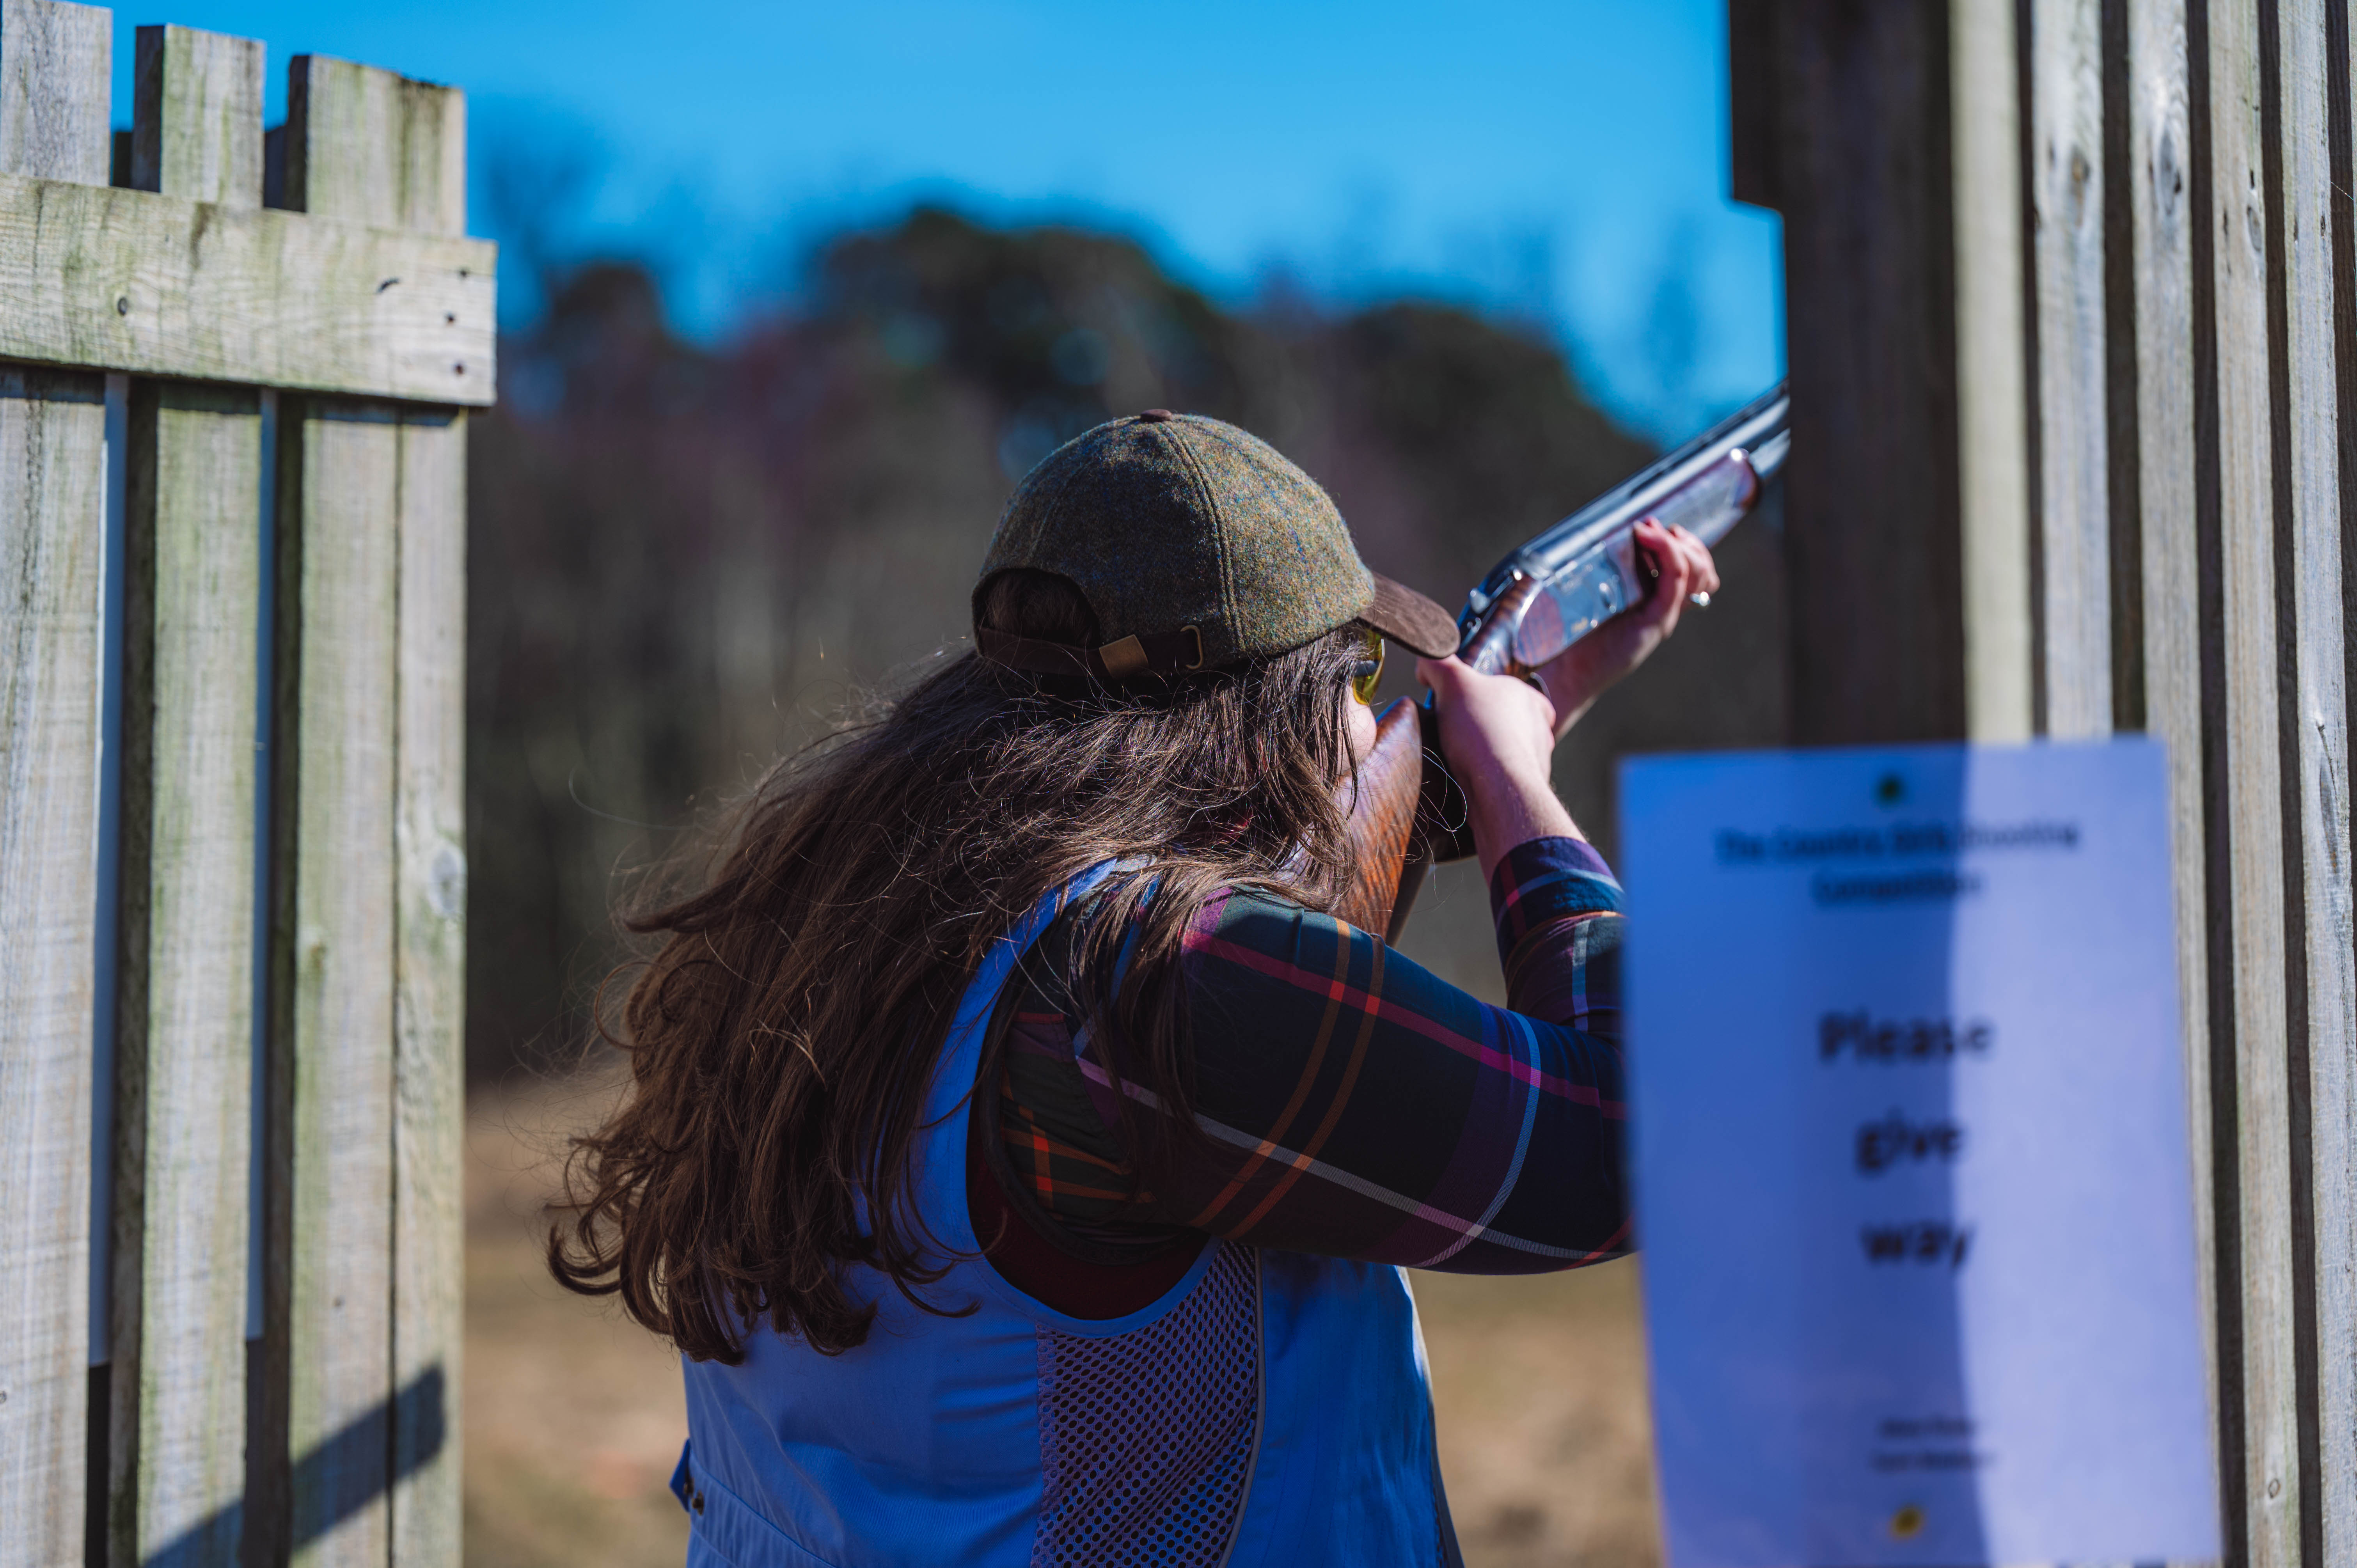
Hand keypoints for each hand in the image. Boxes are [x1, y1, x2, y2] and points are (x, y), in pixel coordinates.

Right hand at [1418, 654, 1579, 880]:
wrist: (1498, 788)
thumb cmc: (1482, 731)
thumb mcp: (1452, 680)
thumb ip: (1438, 663)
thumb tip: (1426, 666)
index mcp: (1529, 698)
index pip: (1512, 690)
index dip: (1485, 695)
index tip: (1461, 705)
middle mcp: (1538, 729)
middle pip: (1506, 722)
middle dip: (1482, 727)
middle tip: (1454, 731)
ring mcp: (1535, 761)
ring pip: (1505, 752)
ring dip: (1483, 755)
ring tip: (1457, 758)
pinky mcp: (1524, 789)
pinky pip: (1501, 779)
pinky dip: (1485, 779)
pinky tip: (1466, 779)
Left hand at [1529, 518, 1719, 734]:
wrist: (1561, 674)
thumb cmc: (1565, 635)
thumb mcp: (1586, 594)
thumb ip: (1600, 571)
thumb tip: (1599, 534)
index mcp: (1651, 604)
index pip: (1692, 573)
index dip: (1684, 545)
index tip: (1651, 526)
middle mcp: (1662, 611)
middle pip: (1702, 572)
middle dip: (1686, 541)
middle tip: (1652, 527)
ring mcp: (1662, 617)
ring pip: (1697, 574)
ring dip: (1679, 544)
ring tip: (1648, 530)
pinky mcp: (1655, 623)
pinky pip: (1675, 581)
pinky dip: (1667, 553)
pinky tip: (1645, 537)